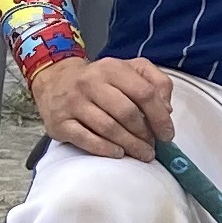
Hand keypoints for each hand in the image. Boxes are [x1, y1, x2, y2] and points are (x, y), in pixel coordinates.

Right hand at [31, 52, 175, 159]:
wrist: (54, 81)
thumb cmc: (100, 80)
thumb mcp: (129, 70)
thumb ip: (155, 82)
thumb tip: (167, 109)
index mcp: (112, 68)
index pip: (144, 93)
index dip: (160, 117)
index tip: (167, 134)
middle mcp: (90, 83)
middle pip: (126, 112)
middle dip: (144, 134)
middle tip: (152, 147)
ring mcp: (73, 103)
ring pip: (108, 128)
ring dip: (130, 145)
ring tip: (142, 153)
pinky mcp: (60, 123)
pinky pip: (86, 139)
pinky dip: (105, 149)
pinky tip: (119, 153)